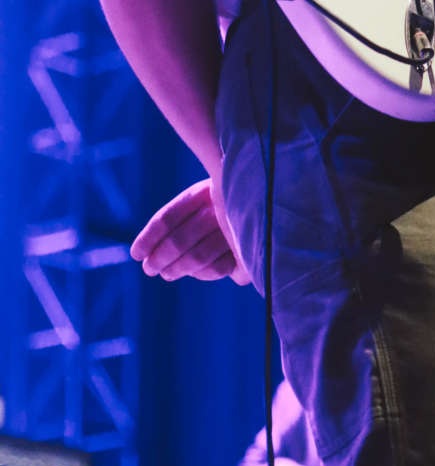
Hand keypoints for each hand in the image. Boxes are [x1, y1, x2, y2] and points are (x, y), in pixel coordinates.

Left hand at [130, 178, 249, 284]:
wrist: (267, 203)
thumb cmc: (226, 202)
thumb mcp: (204, 197)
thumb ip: (174, 220)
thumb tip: (140, 252)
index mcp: (203, 192)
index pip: (168, 218)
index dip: (149, 237)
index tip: (136, 254)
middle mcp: (220, 208)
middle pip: (179, 241)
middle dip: (159, 259)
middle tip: (150, 269)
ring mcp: (234, 229)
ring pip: (196, 257)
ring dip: (177, 269)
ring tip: (166, 273)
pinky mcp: (246, 250)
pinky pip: (218, 268)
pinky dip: (203, 272)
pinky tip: (196, 271)